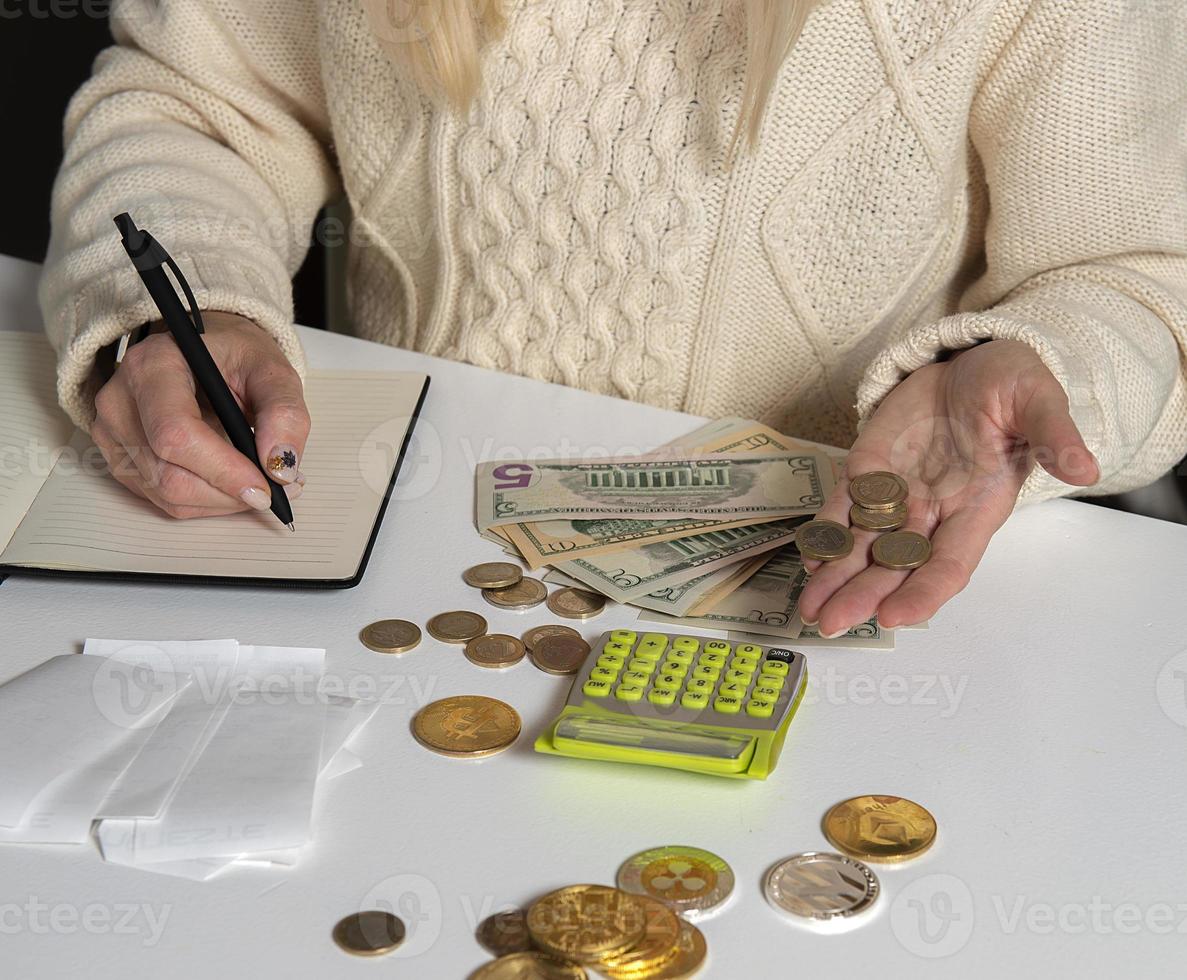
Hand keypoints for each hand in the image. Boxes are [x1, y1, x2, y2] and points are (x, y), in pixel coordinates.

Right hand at [91, 312, 309, 517]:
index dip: (223, 470)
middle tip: (277, 489)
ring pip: (168, 495)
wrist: (205, 351)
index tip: (265, 487)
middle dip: (229, 493)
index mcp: (153, 366)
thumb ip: (284, 414)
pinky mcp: (120, 459)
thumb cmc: (234, 355)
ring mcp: (113, 433)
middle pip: (169, 475)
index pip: (176, 434)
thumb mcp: (273, 370)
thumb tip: (280, 467)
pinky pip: (164, 499)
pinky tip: (233, 481)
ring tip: (261, 481)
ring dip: (222, 501)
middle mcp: (121, 400)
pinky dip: (207, 500)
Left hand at [797, 339, 1098, 634]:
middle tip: (830, 624)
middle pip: (896, 566)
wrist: (973, 359)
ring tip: (808, 607)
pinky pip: (843, 509)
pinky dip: (825, 533)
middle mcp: (934, 511)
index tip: (895, 616)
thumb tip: (1085, 467)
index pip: (949, 564)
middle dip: (863, 596)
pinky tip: (808, 558)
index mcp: (977, 507)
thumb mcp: (1038, 400)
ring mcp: (898, 494)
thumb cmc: (1011, 384)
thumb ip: (1055, 435)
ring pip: (863, 546)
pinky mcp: (869, 471)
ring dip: (836, 578)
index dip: (923, 592)